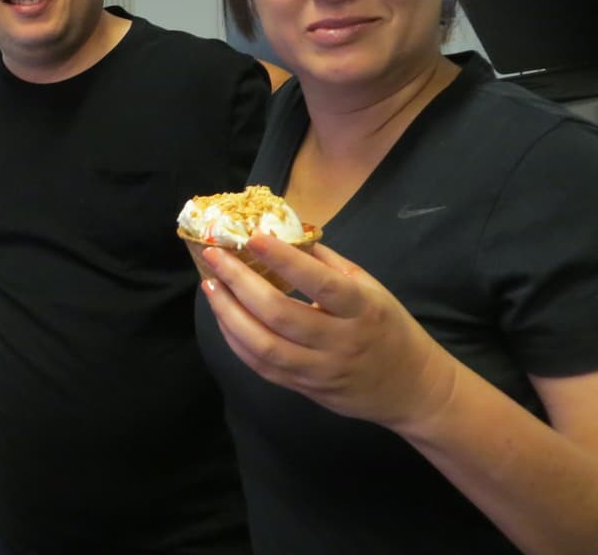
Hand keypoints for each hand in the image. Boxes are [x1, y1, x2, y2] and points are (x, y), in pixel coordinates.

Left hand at [199, 234, 458, 432]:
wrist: (412, 389)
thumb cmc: (388, 327)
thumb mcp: (370, 288)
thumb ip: (328, 264)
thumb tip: (283, 233)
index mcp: (363, 310)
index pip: (321, 284)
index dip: (285, 260)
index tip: (254, 236)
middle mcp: (340, 342)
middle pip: (280, 315)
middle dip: (239, 283)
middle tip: (214, 257)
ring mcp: (320, 370)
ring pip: (264, 346)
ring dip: (229, 314)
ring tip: (211, 286)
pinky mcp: (305, 389)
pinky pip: (262, 367)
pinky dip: (236, 341)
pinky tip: (223, 317)